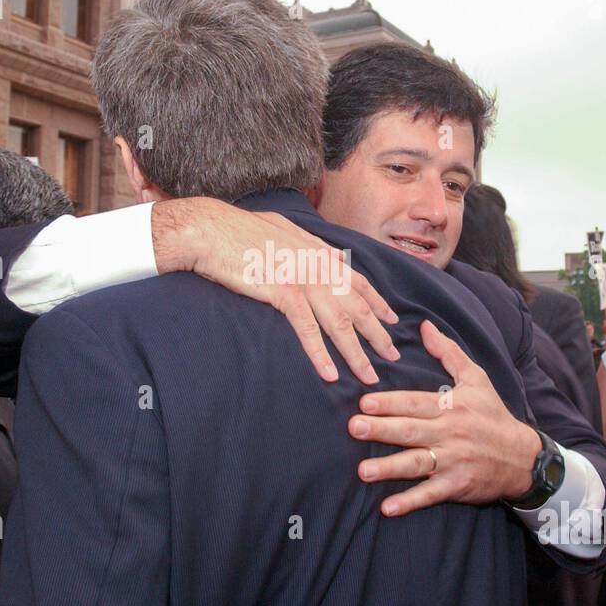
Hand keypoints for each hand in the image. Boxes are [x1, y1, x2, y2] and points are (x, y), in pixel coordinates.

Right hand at [152, 197, 399, 384]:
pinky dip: (320, 354)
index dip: (377, 302)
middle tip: (394, 357)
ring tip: (369, 377)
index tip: (392, 319)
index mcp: (318, 251)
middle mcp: (318, 265)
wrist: (210, 230)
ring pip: (339, 323)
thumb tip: (328, 253)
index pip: (358, 280)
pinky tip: (330, 374)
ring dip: (356, 354)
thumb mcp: (282, 228)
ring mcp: (303, 279)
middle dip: (377, 335)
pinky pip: (307, 329)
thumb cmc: (238, 230)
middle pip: (357, 306)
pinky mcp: (283, 293)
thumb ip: (308, 242)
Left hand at [348, 320, 540, 516]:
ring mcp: (453, 461)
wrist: (523, 457)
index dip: (390, 403)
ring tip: (362, 471)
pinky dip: (410, 502)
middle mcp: (450, 433)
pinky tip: (387, 508)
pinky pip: (430, 494)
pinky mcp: (457, 486)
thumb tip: (425, 326)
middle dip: (381, 430)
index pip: (415, 403)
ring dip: (389, 468)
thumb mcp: (476, 378)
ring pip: (416, 464)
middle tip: (353, 428)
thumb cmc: (493, 414)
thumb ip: (448, 352)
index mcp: (451, 406)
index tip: (363, 402)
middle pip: (411, 431)